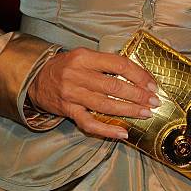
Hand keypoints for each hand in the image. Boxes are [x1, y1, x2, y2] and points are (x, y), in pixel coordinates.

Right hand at [28, 47, 159, 139]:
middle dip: (138, 95)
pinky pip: (90, 123)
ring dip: (129, 110)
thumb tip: (138, 75)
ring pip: (106, 105)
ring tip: (146, 113)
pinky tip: (122, 133)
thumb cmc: (66, 67)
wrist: (36, 79)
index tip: (152, 84)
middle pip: (114, 86)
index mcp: (84, 57)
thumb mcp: (84, 57)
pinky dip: (107, 130)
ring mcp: (72, 94)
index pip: (119, 64)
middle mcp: (77, 75)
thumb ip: (106, 63)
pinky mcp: (68, 111)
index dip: (139, 75)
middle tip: (154, 101)